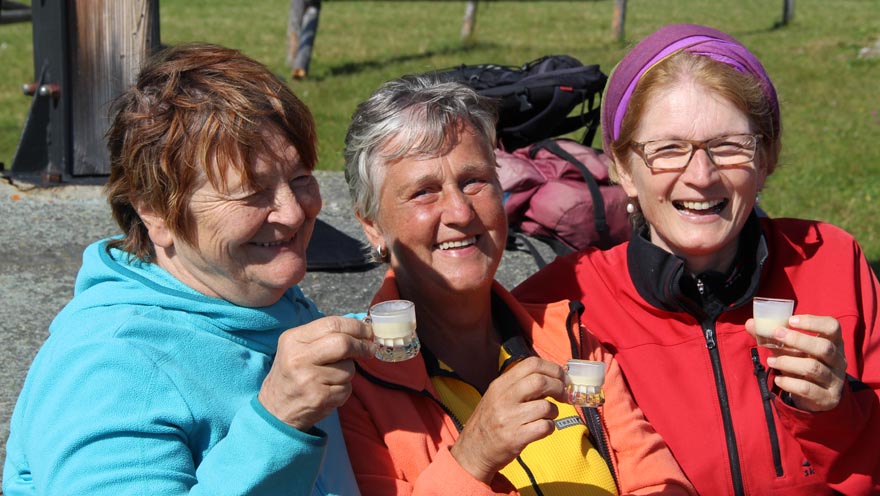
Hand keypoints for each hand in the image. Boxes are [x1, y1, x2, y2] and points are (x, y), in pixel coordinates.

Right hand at [258, 316, 375, 430]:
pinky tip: (328, 391)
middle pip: (343, 343)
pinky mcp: (318, 398)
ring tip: (331, 377)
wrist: (275, 410)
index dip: (356, 327)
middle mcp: (298, 357)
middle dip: (362, 346)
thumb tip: (362, 329)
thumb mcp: (297, 348)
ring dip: (349, 372)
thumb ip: (324, 336)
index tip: (368, 332)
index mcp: (293, 339)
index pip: (332, 324)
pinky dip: (344, 390)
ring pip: (349, 369)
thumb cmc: (293, 374)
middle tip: (369, 349)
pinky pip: (347, 388)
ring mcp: (308, 379)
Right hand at [450, 357, 566, 483]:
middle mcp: (503, 398)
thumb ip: (520, 385)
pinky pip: (545, 427)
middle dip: (559, 387)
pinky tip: (543, 428)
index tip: (562, 378)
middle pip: (540, 381)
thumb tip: (553, 377)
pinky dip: (550, 427)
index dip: (553, 369)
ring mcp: (509, 418)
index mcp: (500, 384)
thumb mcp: (498, 396)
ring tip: (547, 416)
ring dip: (554, 411)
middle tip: (563, 395)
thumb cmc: (491, 421)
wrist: (473, 450)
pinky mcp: (515, 437)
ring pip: (546, 406)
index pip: (531, 364)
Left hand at [746, 315, 846, 411]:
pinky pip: (807, 388)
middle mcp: (838, 360)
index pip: (832, 327)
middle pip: (824, 347)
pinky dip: (789, 383)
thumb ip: (772, 337)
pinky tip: (778, 380)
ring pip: (813, 368)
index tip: (790, 320)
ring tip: (770, 361)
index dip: (813, 322)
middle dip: (798, 340)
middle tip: (776, 334)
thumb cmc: (802, 364)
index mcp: (833, 343)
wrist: (815, 397)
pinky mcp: (827, 398)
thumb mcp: (790, 349)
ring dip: (788, 362)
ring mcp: (835, 380)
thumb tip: (750, 323)